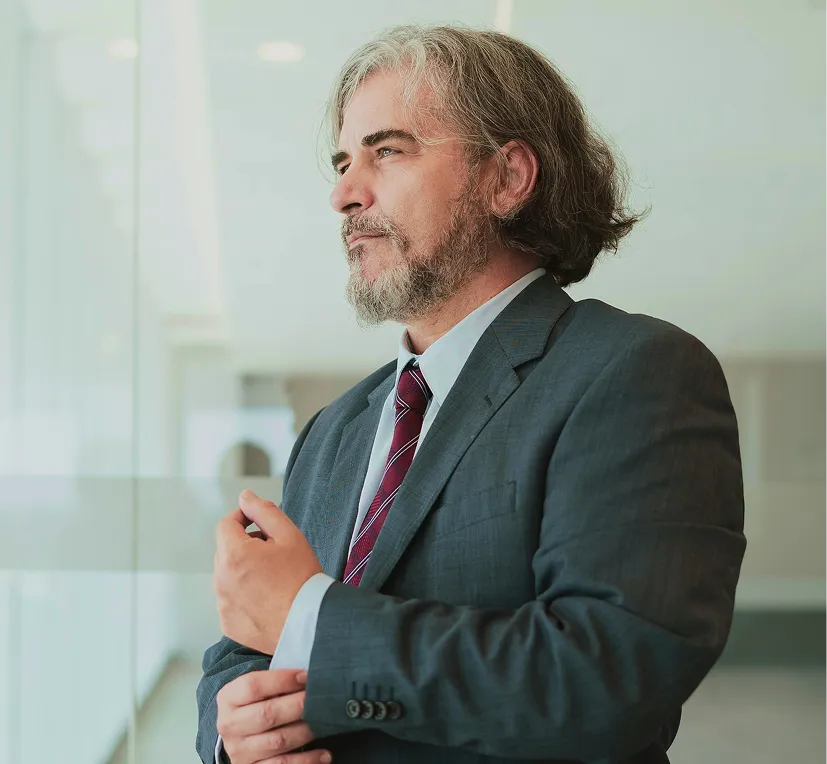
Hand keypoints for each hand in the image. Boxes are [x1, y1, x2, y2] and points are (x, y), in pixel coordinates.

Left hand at [214, 489, 322, 654]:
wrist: (310, 624)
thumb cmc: (302, 578)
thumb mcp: (289, 535)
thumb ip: (264, 511)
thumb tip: (245, 497)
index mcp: (233, 554)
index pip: (226, 524)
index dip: (243, 518)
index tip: (259, 523)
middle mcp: (220, 580)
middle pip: (226, 550)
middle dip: (245, 545)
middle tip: (274, 552)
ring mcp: (223, 604)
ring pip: (228, 575)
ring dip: (243, 570)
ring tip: (273, 578)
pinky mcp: (228, 624)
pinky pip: (231, 600)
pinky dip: (244, 595)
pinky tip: (268, 598)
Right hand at [216, 669, 330, 763]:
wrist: (241, 735)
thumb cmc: (258, 703)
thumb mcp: (258, 688)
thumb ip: (277, 680)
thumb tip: (310, 674)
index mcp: (229, 698)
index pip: (253, 686)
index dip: (282, 680)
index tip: (306, 676)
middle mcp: (230, 726)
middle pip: (267, 714)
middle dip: (298, 705)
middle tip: (319, 699)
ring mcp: (240, 751)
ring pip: (277, 741)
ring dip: (305, 731)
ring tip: (324, 722)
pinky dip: (306, 760)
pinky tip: (324, 754)